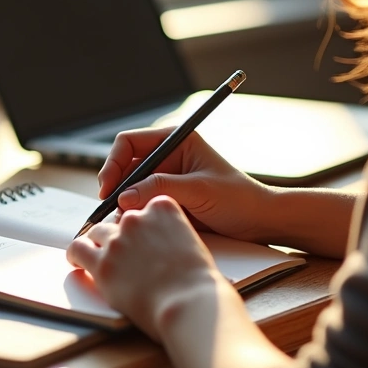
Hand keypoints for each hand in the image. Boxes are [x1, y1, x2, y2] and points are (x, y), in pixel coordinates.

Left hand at [67, 196, 221, 341]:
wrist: (188, 303)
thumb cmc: (197, 282)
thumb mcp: (191, 244)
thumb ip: (171, 235)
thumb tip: (157, 245)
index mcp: (162, 209)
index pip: (143, 207)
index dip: (141, 224)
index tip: (139, 234)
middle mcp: (136, 219)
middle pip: (118, 221)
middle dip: (119, 235)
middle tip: (121, 252)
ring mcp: (117, 240)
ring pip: (96, 233)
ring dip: (96, 244)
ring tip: (94, 254)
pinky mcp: (102, 263)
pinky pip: (78, 249)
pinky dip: (76, 254)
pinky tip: (77, 260)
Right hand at [99, 126, 271, 242]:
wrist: (259, 222)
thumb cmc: (239, 198)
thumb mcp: (199, 190)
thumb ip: (160, 189)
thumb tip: (124, 198)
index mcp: (176, 141)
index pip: (130, 143)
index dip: (114, 163)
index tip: (109, 188)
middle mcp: (166, 158)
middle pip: (124, 167)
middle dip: (115, 187)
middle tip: (110, 209)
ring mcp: (164, 180)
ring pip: (128, 188)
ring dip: (122, 204)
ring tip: (123, 222)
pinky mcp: (165, 201)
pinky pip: (138, 205)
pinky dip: (132, 215)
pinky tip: (133, 226)